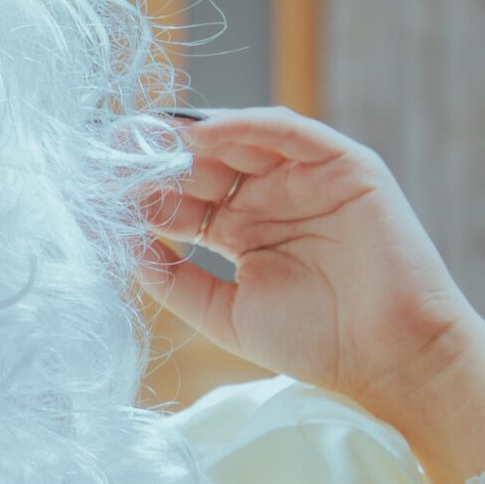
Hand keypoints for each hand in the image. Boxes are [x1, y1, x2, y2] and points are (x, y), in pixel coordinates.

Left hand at [142, 106, 484, 483]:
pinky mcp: (344, 165)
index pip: (181, 197)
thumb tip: (122, 246)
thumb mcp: (226, 313)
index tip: (91, 185)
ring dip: (190, 135)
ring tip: (145, 136)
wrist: (393, 358)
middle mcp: (270, 198)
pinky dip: (244, 125)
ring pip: (238, 141)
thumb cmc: (317, 342)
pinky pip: (288, 132)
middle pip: (201, 164)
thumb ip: (175, 281)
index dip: (138, 190)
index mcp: (241, 230)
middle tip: (106, 149)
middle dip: (155, 156)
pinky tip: (201, 133)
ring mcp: (305, 179)